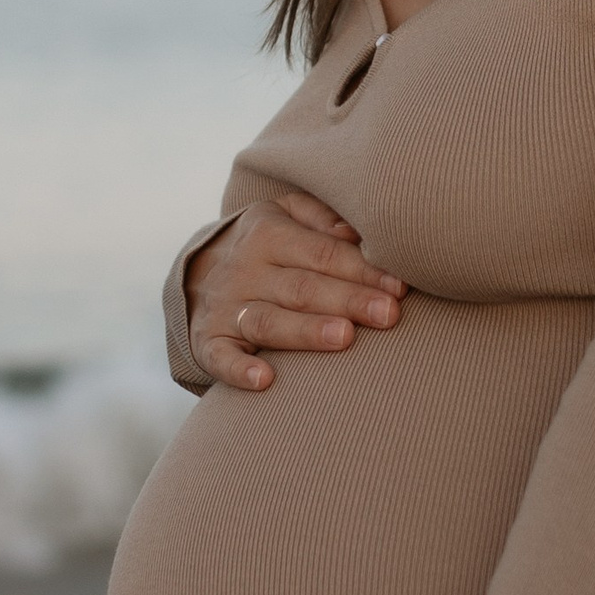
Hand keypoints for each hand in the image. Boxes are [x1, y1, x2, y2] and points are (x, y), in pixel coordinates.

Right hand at [186, 192, 404, 391]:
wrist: (195, 273)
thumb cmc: (267, 247)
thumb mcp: (287, 215)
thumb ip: (322, 217)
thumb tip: (357, 232)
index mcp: (268, 233)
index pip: (323, 253)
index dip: (363, 270)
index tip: (400, 288)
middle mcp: (244, 270)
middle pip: (302, 288)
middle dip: (347, 301)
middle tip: (388, 315)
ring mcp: (224, 308)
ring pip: (268, 321)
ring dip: (306, 331)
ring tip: (344, 338)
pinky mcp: (208, 342)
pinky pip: (220, 357)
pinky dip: (238, 370)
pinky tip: (265, 380)